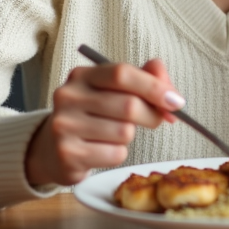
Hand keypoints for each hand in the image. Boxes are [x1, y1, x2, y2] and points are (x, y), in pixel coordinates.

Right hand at [25, 59, 182, 186]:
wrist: (52, 149)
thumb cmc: (93, 115)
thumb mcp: (114, 91)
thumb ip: (144, 79)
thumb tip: (170, 91)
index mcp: (82, 75)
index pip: (122, 73)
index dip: (154, 86)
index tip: (176, 101)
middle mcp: (68, 97)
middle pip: (129, 105)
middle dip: (152, 115)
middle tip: (156, 120)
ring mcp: (65, 126)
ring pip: (124, 132)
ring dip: (130, 136)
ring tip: (114, 134)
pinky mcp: (68, 154)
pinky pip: (115, 155)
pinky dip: (118, 154)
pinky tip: (102, 150)